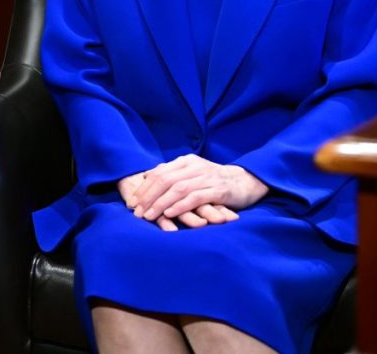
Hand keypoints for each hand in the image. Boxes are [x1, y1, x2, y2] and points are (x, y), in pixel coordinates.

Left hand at [118, 170, 238, 230]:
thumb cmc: (215, 181)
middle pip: (165, 180)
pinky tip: (170, 214)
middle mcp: (195, 166)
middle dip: (148, 197)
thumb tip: (147, 177)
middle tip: (136, 212)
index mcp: (187, 161)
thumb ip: (173, 174)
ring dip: (160, 203)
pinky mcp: (218, 190)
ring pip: (178, 188)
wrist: (246, 182)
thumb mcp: (193, 173)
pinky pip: (196, 197)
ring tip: (148, 216)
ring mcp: (207, 177)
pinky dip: (180, 205)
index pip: (159, 172)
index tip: (131, 202)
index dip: (143, 188)